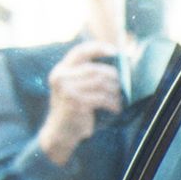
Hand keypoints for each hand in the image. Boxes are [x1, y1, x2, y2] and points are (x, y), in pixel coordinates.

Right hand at [36, 41, 121, 165]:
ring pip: (101, 83)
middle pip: (95, 69)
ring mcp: (67, 89)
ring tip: (118, 99)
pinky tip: (115, 108)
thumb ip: (86, 75)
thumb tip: (116, 66)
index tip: (115, 51)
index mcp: (60, 70)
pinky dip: (113, 103)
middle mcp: (61, 77)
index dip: (98, 48)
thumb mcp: (74, 88)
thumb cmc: (73, 108)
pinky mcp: (75, 102)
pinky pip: (102, 98)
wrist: (61, 132)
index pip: (79, 52)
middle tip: (120, 86)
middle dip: (112, 77)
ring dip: (114, 92)